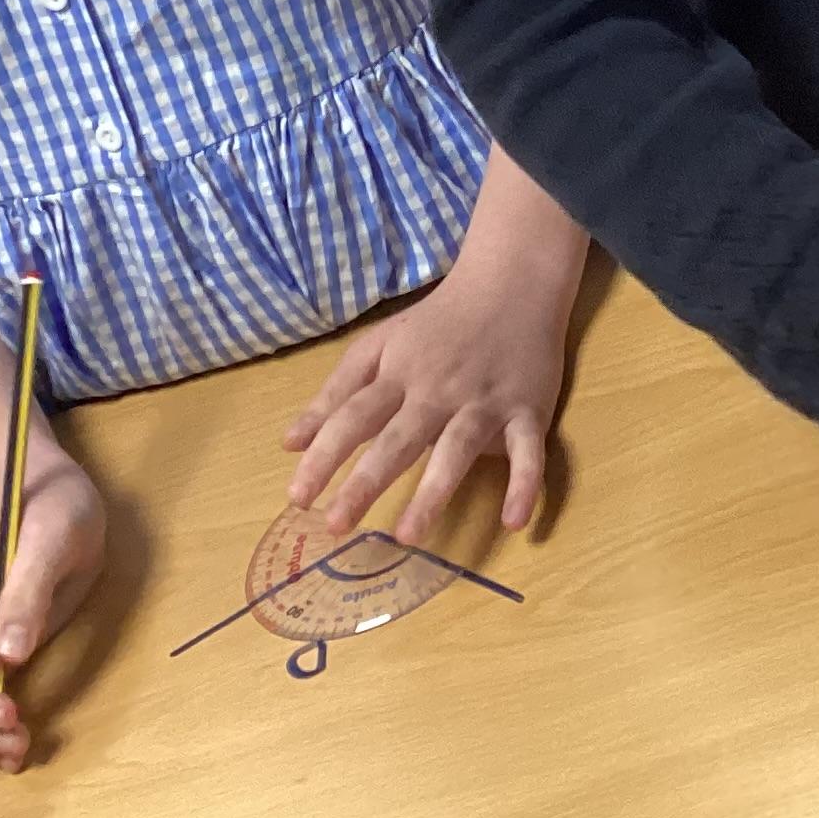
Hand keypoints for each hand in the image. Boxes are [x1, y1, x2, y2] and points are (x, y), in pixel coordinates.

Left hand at [281, 250, 576, 543]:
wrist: (511, 282)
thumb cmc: (438, 322)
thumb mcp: (380, 345)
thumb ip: (336, 393)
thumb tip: (289, 444)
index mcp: (400, 374)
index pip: (354, 417)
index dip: (324, 455)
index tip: (297, 498)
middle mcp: (439, 390)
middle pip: (399, 438)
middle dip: (367, 481)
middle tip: (337, 526)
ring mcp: (486, 401)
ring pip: (457, 448)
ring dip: (434, 492)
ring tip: (408, 536)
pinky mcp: (529, 410)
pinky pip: (529, 451)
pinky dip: (525, 485)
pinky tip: (514, 522)